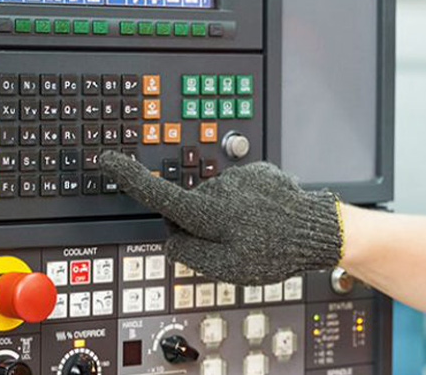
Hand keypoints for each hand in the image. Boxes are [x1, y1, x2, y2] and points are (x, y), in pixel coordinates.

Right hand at [98, 151, 342, 284]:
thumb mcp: (225, 267)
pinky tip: (267, 219)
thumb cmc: (275, 251)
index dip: (128, 177)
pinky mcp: (259, 173)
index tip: (106, 159)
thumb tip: (171, 238)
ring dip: (229, 216)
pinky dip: (247, 205)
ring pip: (218, 200)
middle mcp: (220, 188)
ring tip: (257, 233)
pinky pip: (241, 192)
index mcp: (206, 211)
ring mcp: (240, 177)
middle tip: (232, 245)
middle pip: (191, 207)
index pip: (157, 193)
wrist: (319, 229)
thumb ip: (189, 253)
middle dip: (200, 224)